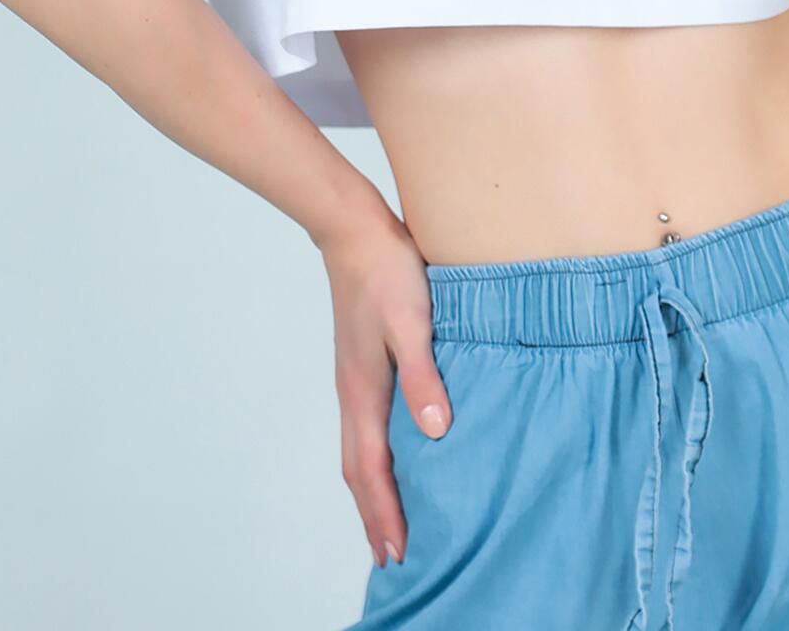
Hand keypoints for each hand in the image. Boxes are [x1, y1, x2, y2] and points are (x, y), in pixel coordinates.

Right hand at [319, 209, 452, 570]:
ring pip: (359, 451)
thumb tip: (435, 430)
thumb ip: (424, 374)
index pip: (373, 470)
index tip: (398, 555)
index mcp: (364, 391)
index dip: (386, 514)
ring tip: (390, 520)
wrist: (354, 230)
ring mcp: (354, 380)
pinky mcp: (361, 365)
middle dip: (375, 516)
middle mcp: (353, 393)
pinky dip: (375, 458)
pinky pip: (365, 428)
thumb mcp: (412, 321)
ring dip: (373, 491)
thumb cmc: (387, 272)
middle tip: (392, 558)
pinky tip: (395, 455)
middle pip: (359, 471)